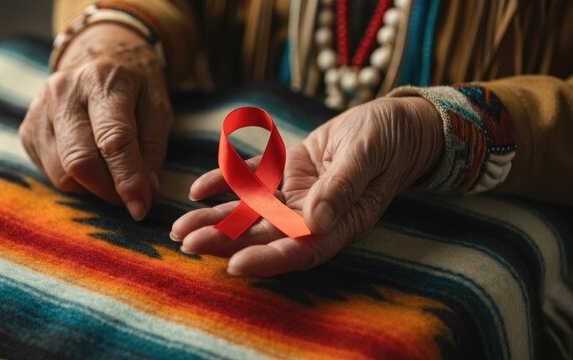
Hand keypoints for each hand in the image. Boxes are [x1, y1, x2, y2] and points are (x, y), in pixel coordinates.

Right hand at [19, 23, 171, 219]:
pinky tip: (91, 162)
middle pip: (79, 161)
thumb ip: (153, 150)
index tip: (141, 208)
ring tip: (111, 174)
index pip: (113, 139)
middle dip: (107, 190)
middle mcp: (63, 91)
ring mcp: (38, 110)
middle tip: (129, 198)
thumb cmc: (135, 87)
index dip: (128, 180)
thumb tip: (144, 195)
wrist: (98, 56)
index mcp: (103, 80)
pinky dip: (75, 180)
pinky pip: (50, 172)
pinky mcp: (27, 130)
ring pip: (61, 173)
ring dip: (92, 187)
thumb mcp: (158, 107)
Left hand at [171, 97, 442, 275]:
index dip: (268, 260)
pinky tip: (198, 188)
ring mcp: (297, 197)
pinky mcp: (286, 176)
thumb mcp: (368, 155)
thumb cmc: (389, 139)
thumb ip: (342, 187)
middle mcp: (312, 217)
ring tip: (179, 227)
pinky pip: (252, 182)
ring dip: (215, 220)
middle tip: (187, 243)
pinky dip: (225, 183)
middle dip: (225, 242)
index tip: (234, 264)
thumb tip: (315, 220)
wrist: (393, 124)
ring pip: (250, 214)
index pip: (300, 250)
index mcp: (339, 223)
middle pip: (264, 236)